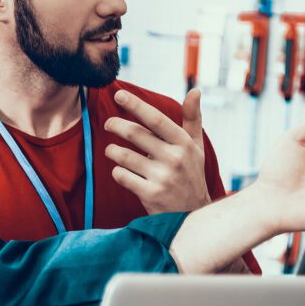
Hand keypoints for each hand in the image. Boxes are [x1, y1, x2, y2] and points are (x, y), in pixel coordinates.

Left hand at [103, 89, 210, 213]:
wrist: (193, 214)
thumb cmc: (192, 174)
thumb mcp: (196, 146)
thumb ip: (192, 118)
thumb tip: (195, 90)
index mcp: (183, 143)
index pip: (156, 119)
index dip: (135, 105)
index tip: (119, 94)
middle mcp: (174, 158)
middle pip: (135, 134)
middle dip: (116, 125)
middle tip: (108, 123)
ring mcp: (162, 177)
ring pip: (124, 156)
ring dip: (112, 150)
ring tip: (111, 150)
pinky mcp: (150, 194)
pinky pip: (122, 176)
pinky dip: (117, 171)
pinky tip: (120, 171)